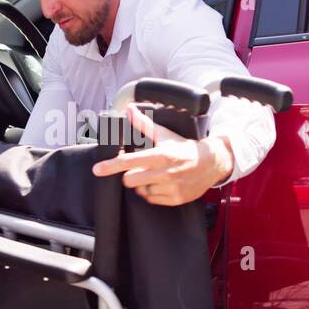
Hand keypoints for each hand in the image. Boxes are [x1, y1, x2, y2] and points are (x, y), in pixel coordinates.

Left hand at [91, 105, 233, 205]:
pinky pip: (152, 199)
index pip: (131, 162)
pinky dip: (152, 193)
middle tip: (138, 169)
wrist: (212, 163)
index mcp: (162, 155)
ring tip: (154, 176)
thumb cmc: (184, 148)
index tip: (97, 170)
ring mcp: (172, 188)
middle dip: (129, 175)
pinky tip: (161, 184)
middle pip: (131, 180)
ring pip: (141, 191)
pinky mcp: (176, 199)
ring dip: (142, 185)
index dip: (112, 166)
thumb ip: (144, 124)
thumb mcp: (165, 135)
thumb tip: (128, 109)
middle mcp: (166, 173)